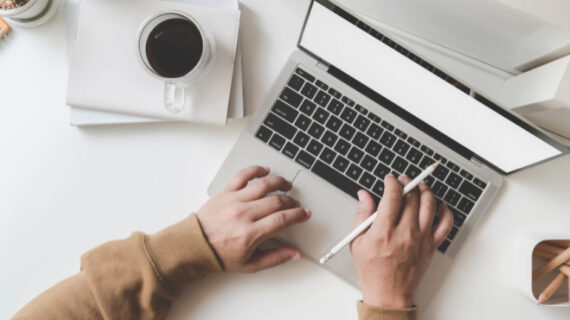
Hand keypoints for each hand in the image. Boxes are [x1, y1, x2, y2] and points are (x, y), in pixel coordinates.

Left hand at [196, 166, 310, 271]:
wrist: (195, 245)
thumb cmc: (220, 255)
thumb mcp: (250, 264)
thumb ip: (275, 258)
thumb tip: (295, 253)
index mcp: (250, 234)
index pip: (281, 219)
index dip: (298, 215)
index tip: (304, 213)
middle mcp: (242, 215)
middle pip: (276, 201)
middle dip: (291, 202)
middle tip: (295, 204)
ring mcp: (234, 201)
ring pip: (263, 184)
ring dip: (279, 182)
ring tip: (286, 185)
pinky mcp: (225, 191)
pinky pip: (243, 175)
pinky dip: (256, 170)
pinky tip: (265, 171)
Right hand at [350, 174, 452, 307]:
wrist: (389, 293)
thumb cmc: (373, 269)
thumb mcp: (357, 242)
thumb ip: (362, 215)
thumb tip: (364, 195)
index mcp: (384, 232)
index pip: (393, 196)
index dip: (392, 182)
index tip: (390, 179)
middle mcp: (405, 233)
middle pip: (412, 197)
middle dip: (407, 182)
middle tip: (402, 180)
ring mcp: (421, 239)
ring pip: (429, 205)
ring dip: (425, 190)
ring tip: (419, 186)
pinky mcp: (431, 246)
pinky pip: (445, 224)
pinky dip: (445, 211)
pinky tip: (439, 205)